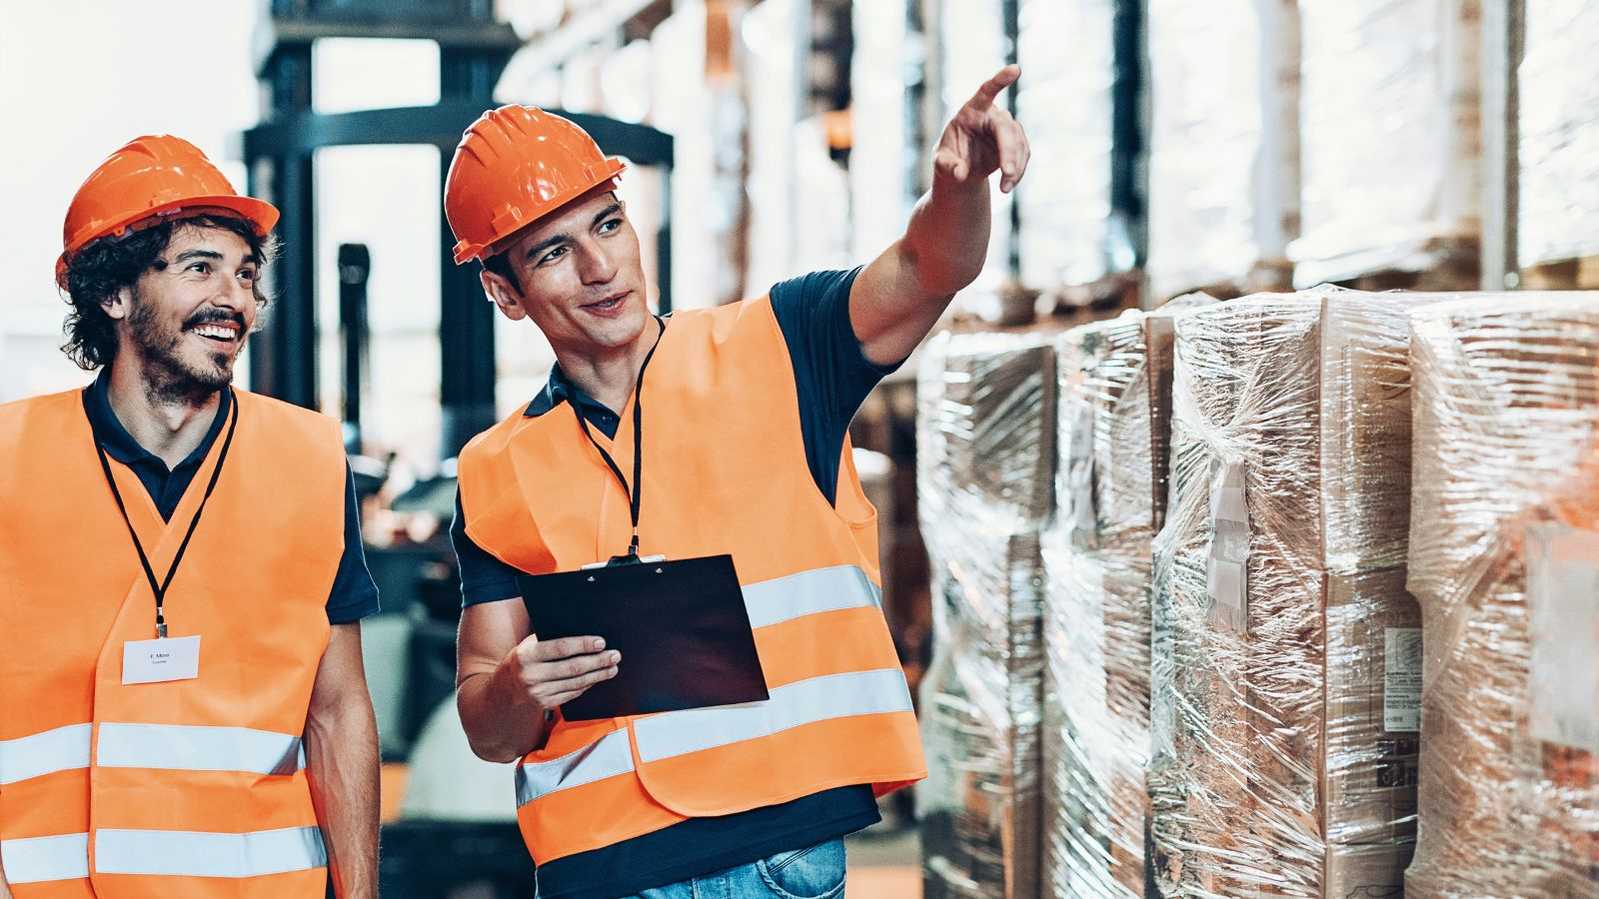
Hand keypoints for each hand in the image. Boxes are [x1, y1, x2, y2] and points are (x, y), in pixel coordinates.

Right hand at [501, 634, 619, 712]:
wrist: (506, 685)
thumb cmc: (525, 656)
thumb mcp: (530, 643)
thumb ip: (551, 638)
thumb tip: (585, 631)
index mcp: (527, 655)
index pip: (560, 648)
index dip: (583, 645)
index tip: (601, 642)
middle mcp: (531, 675)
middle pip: (573, 668)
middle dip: (597, 661)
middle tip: (614, 655)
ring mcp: (538, 693)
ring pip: (576, 683)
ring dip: (598, 675)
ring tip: (612, 667)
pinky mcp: (546, 704)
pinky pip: (573, 693)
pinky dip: (588, 685)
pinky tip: (598, 678)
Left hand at [932, 65, 1030, 192]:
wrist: (960, 170)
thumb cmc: (948, 160)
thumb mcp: (941, 163)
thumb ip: (948, 166)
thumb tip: (960, 173)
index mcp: (971, 110)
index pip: (986, 91)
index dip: (1000, 80)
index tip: (1016, 69)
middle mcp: (991, 115)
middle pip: (1006, 127)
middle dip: (1009, 150)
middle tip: (1008, 173)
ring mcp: (1006, 128)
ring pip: (1019, 142)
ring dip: (1015, 166)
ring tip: (1004, 188)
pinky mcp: (1016, 142)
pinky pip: (1024, 153)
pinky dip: (1019, 171)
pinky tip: (1008, 185)